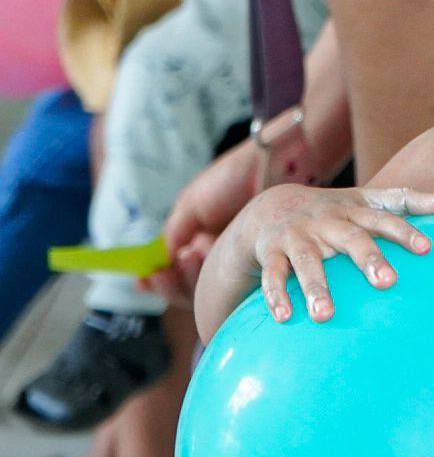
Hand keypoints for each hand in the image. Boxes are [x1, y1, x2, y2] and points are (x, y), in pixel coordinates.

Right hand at [159, 140, 264, 301]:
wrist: (269, 166)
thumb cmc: (230, 180)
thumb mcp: (193, 204)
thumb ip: (176, 232)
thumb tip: (164, 260)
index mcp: (202, 239)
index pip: (177, 271)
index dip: (160, 280)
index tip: (141, 281)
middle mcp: (219, 254)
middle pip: (190, 286)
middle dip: (171, 283)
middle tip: (160, 272)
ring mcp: (237, 262)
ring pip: (207, 290)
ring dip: (187, 278)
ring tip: (188, 253)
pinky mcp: (257, 267)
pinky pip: (230, 288)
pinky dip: (209, 280)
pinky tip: (200, 256)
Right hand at [228, 184, 433, 323]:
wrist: (271, 207)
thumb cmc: (333, 212)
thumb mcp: (367, 201)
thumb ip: (405, 201)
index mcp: (353, 212)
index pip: (384, 219)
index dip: (405, 232)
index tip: (428, 248)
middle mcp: (326, 222)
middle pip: (350, 239)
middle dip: (368, 259)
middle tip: (388, 282)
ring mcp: (297, 236)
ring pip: (307, 260)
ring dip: (315, 287)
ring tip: (325, 315)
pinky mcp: (270, 252)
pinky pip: (272, 274)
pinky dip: (276, 295)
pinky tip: (284, 317)